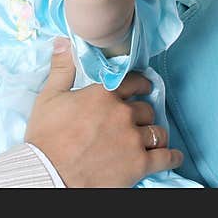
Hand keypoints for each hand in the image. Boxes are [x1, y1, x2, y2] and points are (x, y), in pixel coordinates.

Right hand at [25, 37, 182, 186]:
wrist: (47, 175)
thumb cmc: (46, 138)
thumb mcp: (49, 97)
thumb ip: (62, 67)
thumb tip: (64, 42)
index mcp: (104, 93)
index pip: (134, 81)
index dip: (140, 85)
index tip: (143, 88)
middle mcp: (123, 113)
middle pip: (146, 109)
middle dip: (142, 114)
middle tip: (136, 120)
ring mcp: (133, 140)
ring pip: (157, 132)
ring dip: (154, 134)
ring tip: (150, 139)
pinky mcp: (139, 165)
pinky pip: (166, 157)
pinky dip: (171, 157)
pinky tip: (171, 156)